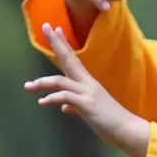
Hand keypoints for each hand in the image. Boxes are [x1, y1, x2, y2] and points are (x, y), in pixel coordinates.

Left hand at [25, 24, 150, 156]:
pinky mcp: (88, 105)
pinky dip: (53, 98)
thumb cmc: (110, 121)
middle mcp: (88, 84)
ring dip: (42, 82)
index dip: (63, 44)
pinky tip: (42, 102)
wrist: (127, 130)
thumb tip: (64, 108)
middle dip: (57, 43)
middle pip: (69, 59)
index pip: (73, 59)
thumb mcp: (90, 110)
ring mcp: (88, 93)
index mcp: (88, 83)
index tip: (54, 29)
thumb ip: (75, 106)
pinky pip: (66, 97)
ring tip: (28, 86)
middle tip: (45, 26)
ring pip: (61, 81)